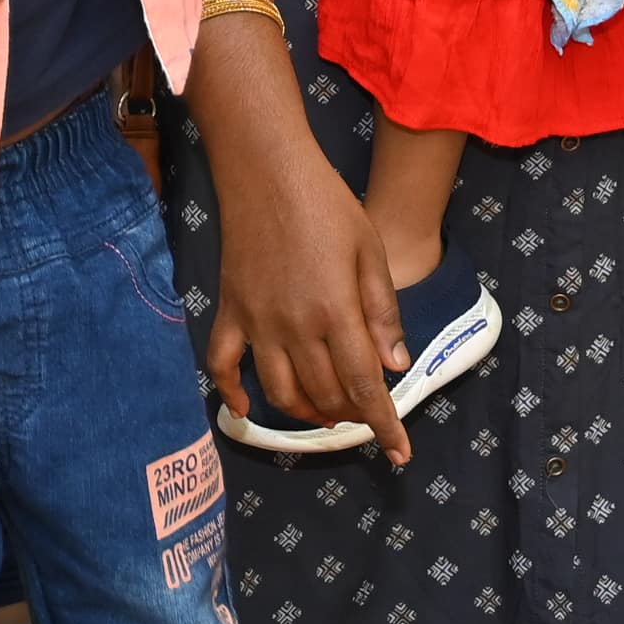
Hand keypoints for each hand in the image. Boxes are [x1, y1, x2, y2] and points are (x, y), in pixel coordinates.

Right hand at [199, 113, 414, 461]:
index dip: (384, 425)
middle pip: (325, 394)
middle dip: (353, 414)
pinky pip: (223, 364)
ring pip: (280, 391)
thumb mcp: (371, 251)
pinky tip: (247, 408)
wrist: (266, 170)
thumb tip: (394, 368)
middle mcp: (294, 327)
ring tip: (329, 411)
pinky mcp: (230, 311)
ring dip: (308, 412)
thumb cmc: (328, 204)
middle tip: (368, 409)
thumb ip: (383, 313)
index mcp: (335, 311)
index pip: (363, 385)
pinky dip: (233, 393)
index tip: (400, 453)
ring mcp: (256, 322)